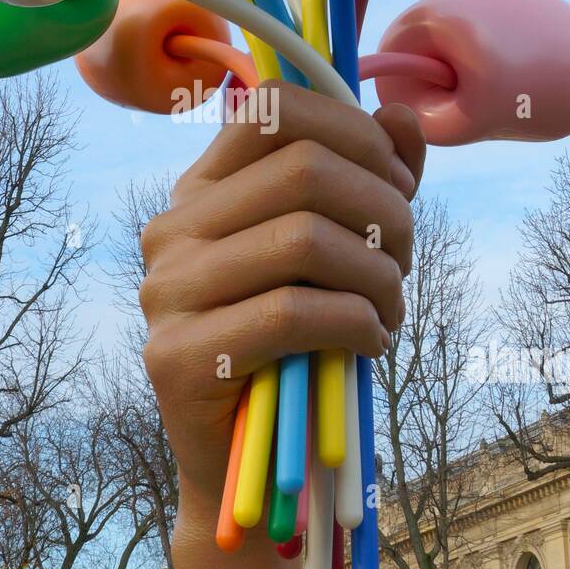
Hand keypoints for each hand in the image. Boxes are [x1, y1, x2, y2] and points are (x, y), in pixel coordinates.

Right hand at [139, 82, 424, 508]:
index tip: (397, 183)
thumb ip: (370, 178)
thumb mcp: (341, 249)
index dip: (355, 132)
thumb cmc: (299, 344)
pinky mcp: (177, 356)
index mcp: (202, 187)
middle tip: (402, 259)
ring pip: (305, 238)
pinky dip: (357, 322)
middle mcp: (173, 227)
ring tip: (390, 308)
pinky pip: (293, 314)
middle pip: (305, 170)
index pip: (274, 107)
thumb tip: (401, 115)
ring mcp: (167, 290)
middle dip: (385, 210)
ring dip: (378, 274)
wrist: (246, 461)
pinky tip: (372, 342)